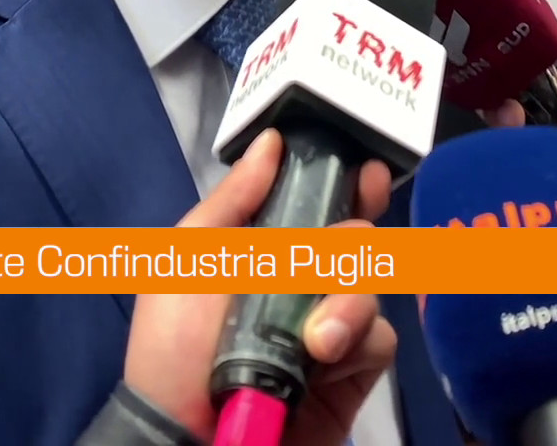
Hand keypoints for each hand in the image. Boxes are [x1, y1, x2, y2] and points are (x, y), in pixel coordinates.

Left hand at [125, 129, 394, 445]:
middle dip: (351, 240)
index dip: (348, 186)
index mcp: (265, 254)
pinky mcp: (354, 375)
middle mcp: (303, 287)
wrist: (186, 437)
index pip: (320, 208)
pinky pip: (381, 339)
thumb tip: (272, 140)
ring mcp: (331, 330)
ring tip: (315, 337)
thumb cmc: (175, 346)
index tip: (366, 171)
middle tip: (343, 243)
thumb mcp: (188, 260)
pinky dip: (357, 341)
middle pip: (357, 240)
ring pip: (372, 288)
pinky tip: (323, 356)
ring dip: (348, 301)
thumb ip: (233, 200)